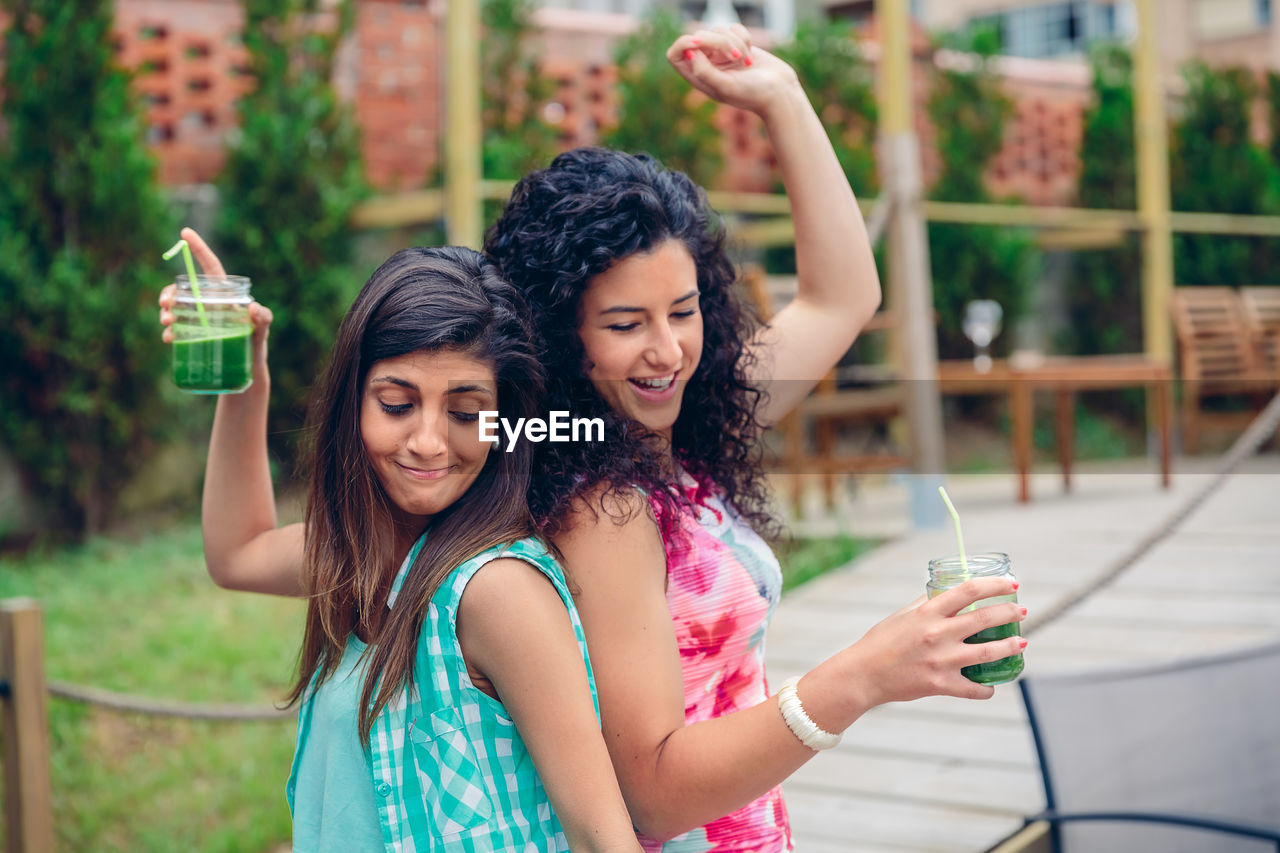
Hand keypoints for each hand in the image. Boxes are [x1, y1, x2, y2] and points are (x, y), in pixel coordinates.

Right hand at [158, 227, 272, 369]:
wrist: (247, 373)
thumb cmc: (256, 346)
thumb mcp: (262, 331)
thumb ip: (264, 319)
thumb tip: (254, 308)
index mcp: (225, 295)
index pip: (210, 267)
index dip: (199, 249)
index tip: (185, 232)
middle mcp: (209, 304)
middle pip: (185, 290)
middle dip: (169, 293)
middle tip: (166, 305)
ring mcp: (199, 320)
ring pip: (176, 308)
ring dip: (166, 311)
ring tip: (166, 323)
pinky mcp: (192, 336)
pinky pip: (175, 329)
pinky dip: (169, 332)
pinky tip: (168, 338)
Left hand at [665, 26, 800, 116]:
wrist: (780, 92)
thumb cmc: (753, 94)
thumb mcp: (726, 87)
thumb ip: (704, 71)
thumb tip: (690, 52)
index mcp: (697, 77)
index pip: (675, 54)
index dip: (682, 44)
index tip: (697, 43)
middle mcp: (707, 64)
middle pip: (698, 37)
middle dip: (716, 41)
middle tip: (733, 57)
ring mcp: (722, 54)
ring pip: (717, 31)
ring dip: (734, 43)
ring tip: (745, 61)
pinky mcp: (737, 45)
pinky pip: (733, 28)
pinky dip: (743, 38)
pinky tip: (751, 55)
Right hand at [841, 577, 1026, 705]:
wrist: (863, 675)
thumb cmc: (880, 642)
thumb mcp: (902, 615)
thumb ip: (926, 604)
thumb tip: (945, 592)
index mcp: (927, 612)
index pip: (969, 590)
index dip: (995, 585)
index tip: (1011, 583)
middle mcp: (937, 634)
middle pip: (985, 618)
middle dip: (1009, 613)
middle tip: (1020, 611)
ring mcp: (941, 661)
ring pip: (988, 652)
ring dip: (1010, 646)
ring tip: (1021, 642)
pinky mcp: (940, 685)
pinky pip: (974, 689)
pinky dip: (987, 688)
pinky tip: (992, 685)